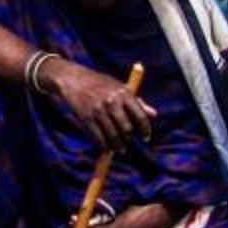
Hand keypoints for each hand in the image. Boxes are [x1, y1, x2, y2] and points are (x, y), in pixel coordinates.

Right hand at [36, 58, 154, 151]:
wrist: (73, 78)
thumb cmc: (99, 83)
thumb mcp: (119, 87)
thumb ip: (136, 101)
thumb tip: (154, 114)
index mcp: (124, 93)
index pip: (140, 116)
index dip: (145, 130)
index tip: (146, 137)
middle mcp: (112, 102)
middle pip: (127, 129)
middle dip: (129, 139)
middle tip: (128, 142)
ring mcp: (98, 111)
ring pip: (113, 136)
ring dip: (118, 146)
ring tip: (120, 148)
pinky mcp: (86, 118)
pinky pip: (99, 137)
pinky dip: (104, 145)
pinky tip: (106, 147)